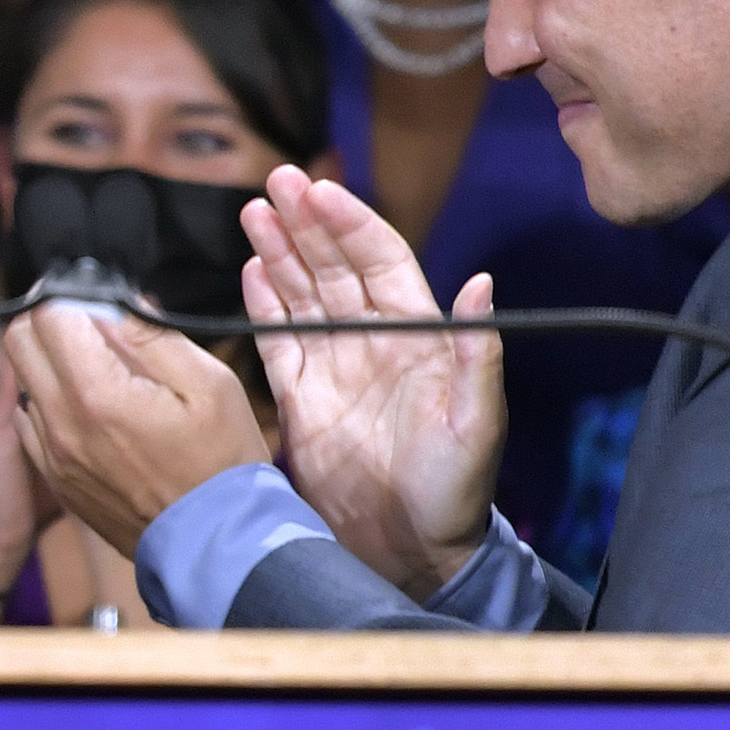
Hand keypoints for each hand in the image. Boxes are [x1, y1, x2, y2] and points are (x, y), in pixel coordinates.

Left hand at [4, 299, 274, 555]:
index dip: (73, 295)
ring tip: (101, 369)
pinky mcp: (52, 475)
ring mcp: (49, 453)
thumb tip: (109, 301)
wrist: (214, 544)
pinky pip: (30, 419)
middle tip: (91, 323)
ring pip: (23, 379)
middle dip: (50, 320)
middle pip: (19, 340)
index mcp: (96, 394)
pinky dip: (52, 401)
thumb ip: (149, 335)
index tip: (98, 297)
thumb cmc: (222, 460)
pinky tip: (94, 409)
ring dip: (51, 362)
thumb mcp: (207, 382)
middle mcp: (59, 423)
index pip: (48, 315)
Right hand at [240, 166, 503, 593]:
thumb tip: (478, 283)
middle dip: (306, 221)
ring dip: (279, 250)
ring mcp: (334, 366)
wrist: (411, 548)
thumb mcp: (476, 419)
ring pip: (302, 292)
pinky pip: (279, 338)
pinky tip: (251, 269)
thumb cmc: (455, 489)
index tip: (320, 191)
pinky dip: (264, 302)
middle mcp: (373, 341)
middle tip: (277, 180)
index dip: (350, 224)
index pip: (380, 261)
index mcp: (417, 337)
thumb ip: (476, 350)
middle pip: (334, 266)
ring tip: (254, 210)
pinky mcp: (301, 397)